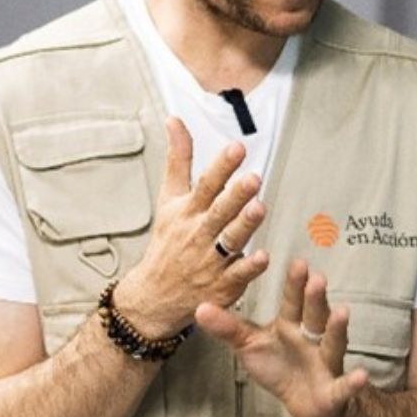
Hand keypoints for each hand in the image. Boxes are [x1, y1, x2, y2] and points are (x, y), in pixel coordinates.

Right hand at [116, 118, 269, 335]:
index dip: (222, 166)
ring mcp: (211, 260)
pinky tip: (262, 256)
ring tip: (259, 208)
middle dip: (235, 195)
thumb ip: (178, 160)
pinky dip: (249, 266)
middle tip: (253, 178)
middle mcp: (200, 233)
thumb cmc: (167, 243)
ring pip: (231, 240)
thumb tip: (175, 121)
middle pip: (219, 211)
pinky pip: (238, 275)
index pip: (206, 185)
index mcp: (188, 211)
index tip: (237, 148)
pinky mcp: (222, 284)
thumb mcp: (169, 199)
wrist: (154, 296)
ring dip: (244, 225)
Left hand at [195, 260, 367, 416]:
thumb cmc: (279, 366)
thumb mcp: (250, 345)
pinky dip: (353, 383)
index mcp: (291, 326)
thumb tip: (198, 308)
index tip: (299, 263)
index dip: (296, 285)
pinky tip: (362, 376)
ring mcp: (326, 363)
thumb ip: (228, 328)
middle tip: (317, 278)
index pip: (294, 302)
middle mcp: (313, 339)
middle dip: (316, 299)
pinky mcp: (334, 391)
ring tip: (342, 312)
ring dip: (337, 329)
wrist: (306, 403)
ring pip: (333, 344)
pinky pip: (344, 386)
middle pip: (315, 316)